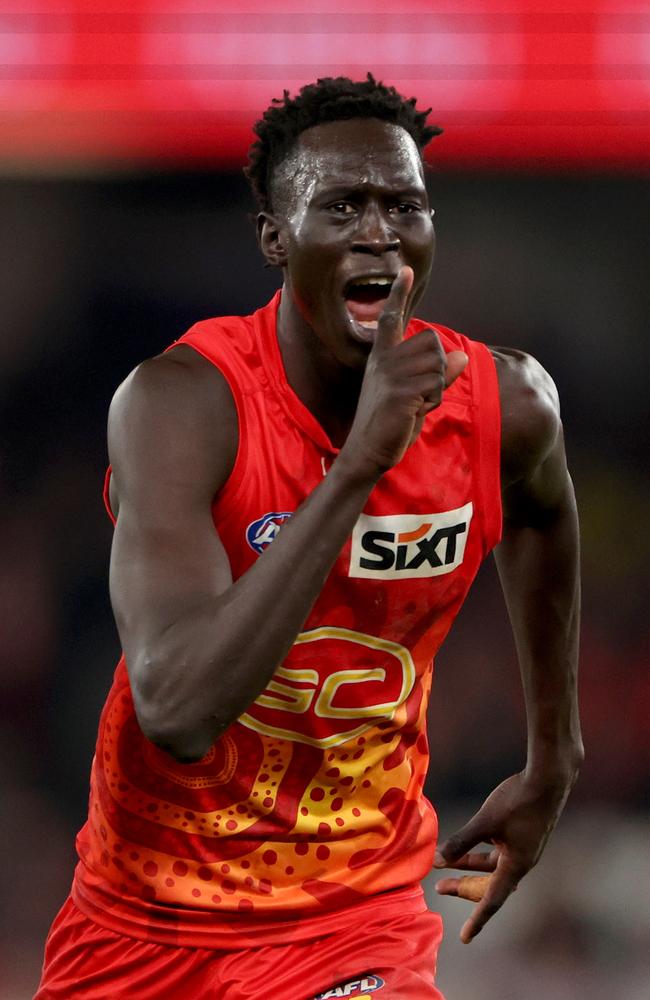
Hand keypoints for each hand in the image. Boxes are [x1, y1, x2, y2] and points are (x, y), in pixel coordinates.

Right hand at [342, 266, 467, 476]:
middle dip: (437, 369)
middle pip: (432, 342)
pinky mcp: (399, 391)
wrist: (367, 452)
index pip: (390, 319)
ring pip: (437, 364)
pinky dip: (433, 401)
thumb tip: (460, 355)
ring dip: (436, 388)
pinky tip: (414, 412)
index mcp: (382, 358)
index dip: (398, 294)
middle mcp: (384, 361)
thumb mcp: (417, 397)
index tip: (406, 270)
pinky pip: (436, 384)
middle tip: (418, 395)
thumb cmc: (391, 424)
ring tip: (414, 405)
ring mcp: (390, 375)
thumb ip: (437, 375)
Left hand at [433, 770, 574, 942]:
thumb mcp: (485, 822)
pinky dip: (481, 852)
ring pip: (493, 866)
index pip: (492, 900)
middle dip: (464, 886)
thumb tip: (439, 861)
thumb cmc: (517, 801)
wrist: (548, 779)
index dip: (477, 920)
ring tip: (445, 863)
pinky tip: (469, 842)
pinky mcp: (524, 835)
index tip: (464, 937)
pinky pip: (499, 853)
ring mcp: (524, 848)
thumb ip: (462, 841)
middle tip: (439, 886)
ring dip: (470, 866)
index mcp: (515, 865)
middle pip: (490, 883)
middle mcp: (522, 862)